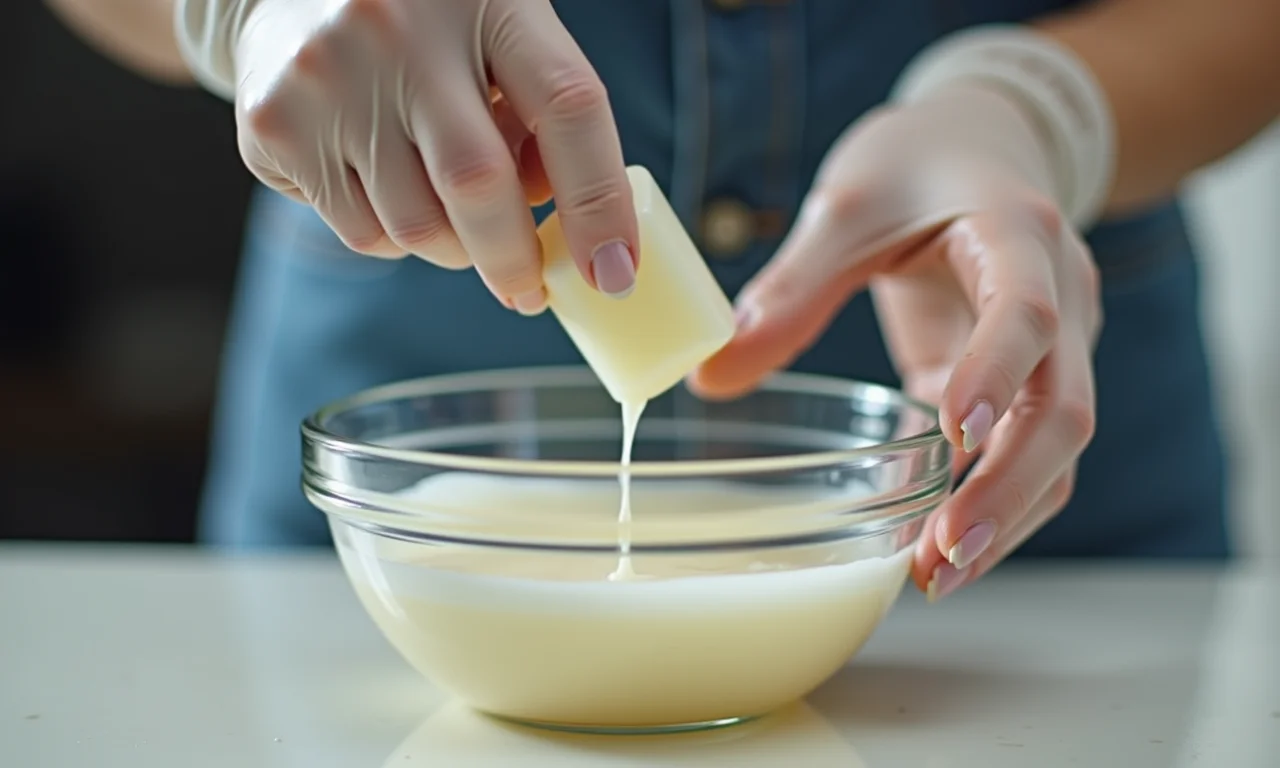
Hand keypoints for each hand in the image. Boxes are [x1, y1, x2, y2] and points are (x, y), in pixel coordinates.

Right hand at [227, 0, 637, 312]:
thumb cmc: (423, 22)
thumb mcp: (498, 32)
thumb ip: (538, 112)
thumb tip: (561, 224)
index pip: (568, 106)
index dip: (600, 201)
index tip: (616, 273)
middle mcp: (401, 29)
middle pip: (478, 185)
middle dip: (515, 261)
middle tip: (529, 292)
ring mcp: (328, 75)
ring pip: (417, 228)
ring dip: (452, 247)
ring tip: (446, 207)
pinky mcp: (275, 123)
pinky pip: (361, 232)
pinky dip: (393, 234)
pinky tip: (383, 181)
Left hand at [691, 84, 1101, 598]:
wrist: (986, 142)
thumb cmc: (917, 163)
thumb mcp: (848, 203)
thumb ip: (792, 285)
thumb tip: (713, 375)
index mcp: (1019, 235)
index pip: (1025, 312)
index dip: (993, 372)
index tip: (951, 433)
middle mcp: (1063, 296)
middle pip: (1064, 407)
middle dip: (1010, 487)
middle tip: (947, 553)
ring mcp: (1060, 346)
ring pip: (1059, 447)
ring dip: (1007, 515)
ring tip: (940, 577)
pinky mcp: (1029, 380)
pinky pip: (1027, 450)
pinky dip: (991, 500)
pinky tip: (940, 549)